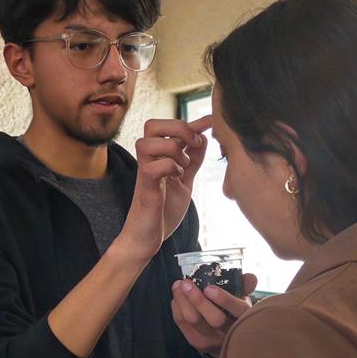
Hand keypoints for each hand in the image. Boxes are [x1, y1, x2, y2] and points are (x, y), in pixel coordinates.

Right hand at [116, 116, 209, 260]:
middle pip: (152, 125)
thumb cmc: (163, 210)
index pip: (170, 127)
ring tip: (184, 164)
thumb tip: (203, 139)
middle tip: (194, 144)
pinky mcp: (145, 190)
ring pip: (148, 143)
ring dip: (172, 149)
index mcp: (158, 157)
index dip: (193, 122)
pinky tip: (178, 177)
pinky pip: (152, 168)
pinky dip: (169, 168)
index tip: (211, 120)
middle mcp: (149, 161)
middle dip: (178, 128)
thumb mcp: (184, 181)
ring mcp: (145, 174)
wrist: (148, 238)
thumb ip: (192, 161)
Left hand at [171, 273, 257, 357]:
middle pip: (214, 319)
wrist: (226, 340)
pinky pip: (183, 324)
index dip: (225, 300)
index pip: (238, 311)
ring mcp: (212, 340)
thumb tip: (250, 277)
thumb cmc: (233, 314)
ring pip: (194, 321)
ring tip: (178, 286)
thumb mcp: (242, 300)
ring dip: (183, 301)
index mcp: (245, 318)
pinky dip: (177, 308)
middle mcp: (230, 333)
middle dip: (198, 300)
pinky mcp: (197, 343)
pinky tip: (176, 297)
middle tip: (186, 284)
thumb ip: (245, 287)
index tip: (210, 288)